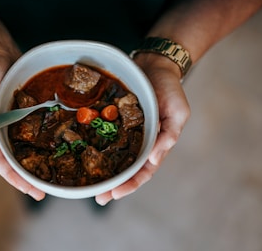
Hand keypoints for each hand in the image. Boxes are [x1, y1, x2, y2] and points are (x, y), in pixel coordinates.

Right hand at [0, 51, 45, 200]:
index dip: (13, 176)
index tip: (29, 189)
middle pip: (11, 160)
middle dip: (24, 178)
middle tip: (41, 192)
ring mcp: (10, 124)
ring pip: (22, 151)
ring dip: (32, 165)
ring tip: (47, 180)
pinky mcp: (22, 115)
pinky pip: (30, 134)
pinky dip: (38, 146)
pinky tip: (50, 154)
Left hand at [95, 54, 190, 204]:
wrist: (155, 65)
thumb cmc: (170, 88)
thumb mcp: (178, 111)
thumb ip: (170, 134)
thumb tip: (155, 157)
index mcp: (156, 144)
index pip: (144, 171)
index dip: (130, 184)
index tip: (114, 194)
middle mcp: (140, 142)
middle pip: (126, 169)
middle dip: (113, 185)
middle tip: (98, 197)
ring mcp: (126, 132)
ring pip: (114, 157)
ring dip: (103, 171)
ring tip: (89, 184)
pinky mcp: (115, 120)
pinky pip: (105, 136)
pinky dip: (96, 146)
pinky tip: (83, 154)